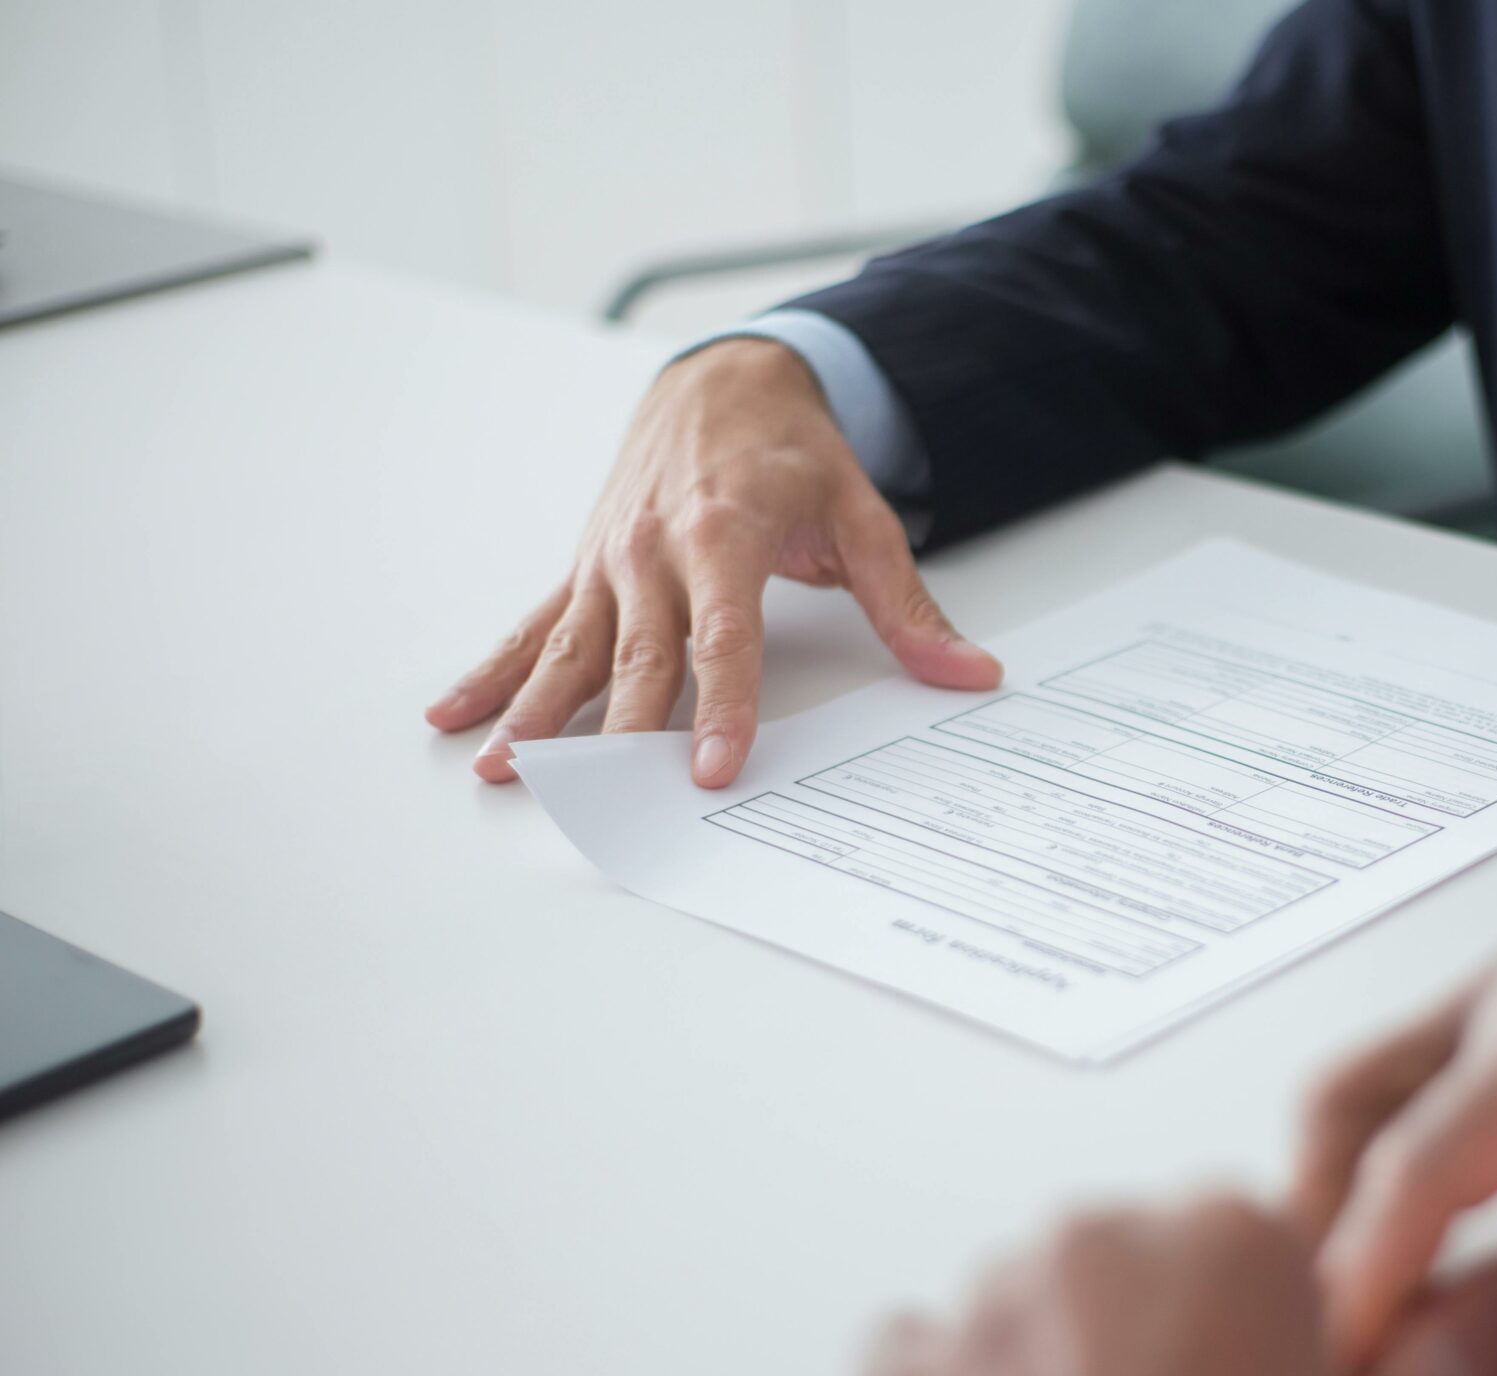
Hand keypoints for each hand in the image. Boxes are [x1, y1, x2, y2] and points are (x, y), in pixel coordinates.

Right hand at [425, 338, 1001, 787]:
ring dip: (536, 714)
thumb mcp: (863, 517)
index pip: (723, 638)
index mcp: (723, 532)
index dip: (720, 707)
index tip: (711, 768)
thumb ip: (907, 605)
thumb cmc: (791, 452)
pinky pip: (534, 626)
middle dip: (620, 734)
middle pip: (639, 657)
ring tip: (507, 772)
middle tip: (606, 803)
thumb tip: (967, 672)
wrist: (723, 378)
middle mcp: (653, 548)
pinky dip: (494, 673)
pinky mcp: (585, 568)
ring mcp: (609, 560)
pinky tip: (457, 714)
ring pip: (570, 649)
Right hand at [1295, 937, 1496, 1375]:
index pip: (1414, 1159)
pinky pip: (1403, 1100)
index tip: (1330, 1375)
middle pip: (1347, 1102)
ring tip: (1360, 1320)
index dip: (1359, 1276)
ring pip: (1360, 1100)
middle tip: (1327, 1347)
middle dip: (1324, 1225)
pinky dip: (1387, 1186)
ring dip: (1345, 1206)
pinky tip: (1403, 1272)